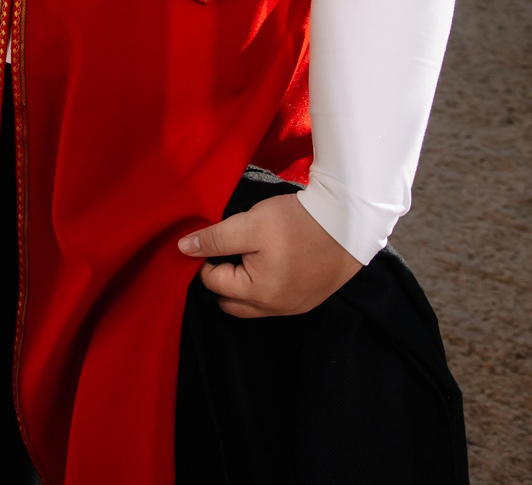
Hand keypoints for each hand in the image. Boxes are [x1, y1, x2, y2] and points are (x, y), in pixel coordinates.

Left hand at [179, 193, 360, 316]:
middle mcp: (276, 308)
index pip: (213, 282)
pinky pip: (274, 302)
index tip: (213, 240)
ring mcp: (294, 307)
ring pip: (252, 305)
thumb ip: (215, 239)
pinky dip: (263, 288)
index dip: (206, 259)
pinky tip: (268, 264)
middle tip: (226, 252)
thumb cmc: (296, 223)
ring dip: (241, 287)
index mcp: (258, 293)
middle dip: (221, 280)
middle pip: (230, 302)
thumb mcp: (249, 224)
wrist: (347, 223)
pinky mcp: (308, 300)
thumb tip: (184, 249)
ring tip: (245, 257)